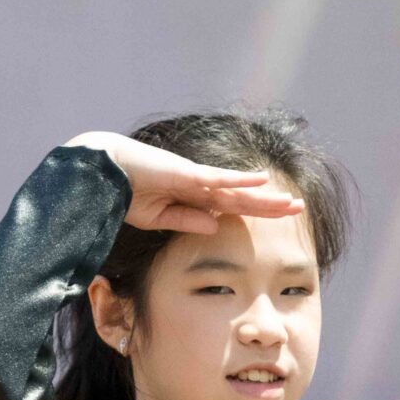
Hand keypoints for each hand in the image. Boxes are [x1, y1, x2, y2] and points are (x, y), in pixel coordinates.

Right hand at [64, 130, 305, 235]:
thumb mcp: (158, 218)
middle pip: (242, 198)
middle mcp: (198, 186)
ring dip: (264, 197)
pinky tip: (259, 182)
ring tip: (290, 203)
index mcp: (192, 198)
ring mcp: (193, 178)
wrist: (101, 175)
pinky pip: (216, 179)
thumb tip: (215, 226)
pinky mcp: (184, 173)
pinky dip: (238, 181)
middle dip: (270, 206)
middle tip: (299, 209)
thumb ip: (186, 221)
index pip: (232, 207)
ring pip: (237, 189)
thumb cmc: (124, 193)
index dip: (255, 213)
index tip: (276, 220)